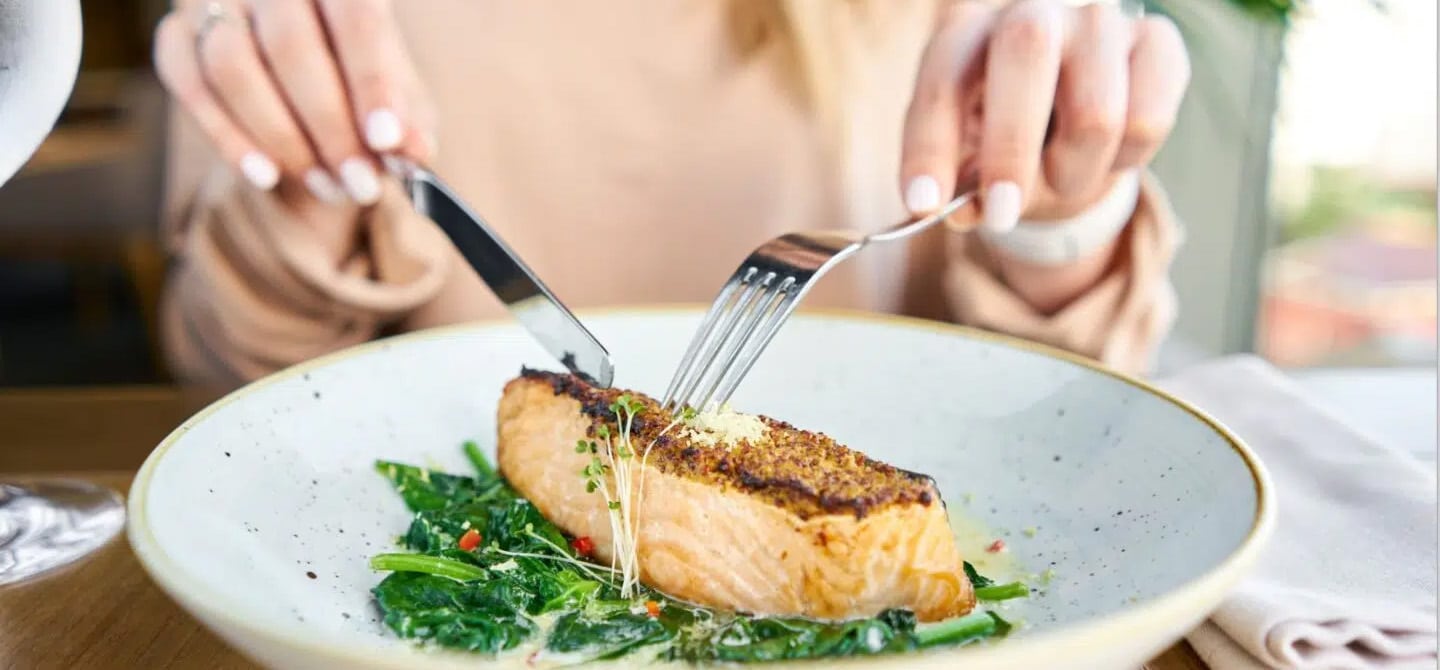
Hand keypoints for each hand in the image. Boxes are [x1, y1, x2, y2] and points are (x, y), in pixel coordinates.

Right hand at [154, 0, 433, 205]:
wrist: (304, 67)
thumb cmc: (359, 77)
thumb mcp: (398, 94)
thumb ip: (408, 120)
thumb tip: (413, 154)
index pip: (356, 18)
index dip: (373, 83)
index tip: (387, 142)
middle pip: (290, 47)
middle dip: (329, 128)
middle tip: (360, 184)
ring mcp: (218, 0)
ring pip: (232, 67)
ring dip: (281, 139)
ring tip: (326, 185)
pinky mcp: (176, 32)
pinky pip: (188, 83)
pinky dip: (227, 136)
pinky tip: (266, 176)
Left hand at [900, 0, 1188, 232]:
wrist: (1079, 121)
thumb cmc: (1010, 141)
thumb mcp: (974, 166)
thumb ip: (963, 188)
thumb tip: (964, 211)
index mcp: (969, 35)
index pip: (944, 78)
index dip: (930, 145)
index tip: (925, 205)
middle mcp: (1033, 12)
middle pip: (1026, 53)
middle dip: (1009, 148)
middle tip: (1001, 215)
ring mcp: (1099, 22)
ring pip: (1095, 115)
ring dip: (1073, 175)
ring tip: (1063, 180)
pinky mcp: (1156, 42)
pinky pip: (1147, 121)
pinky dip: (1125, 162)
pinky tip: (1109, 153)